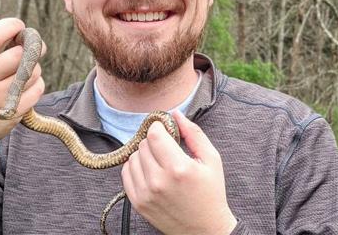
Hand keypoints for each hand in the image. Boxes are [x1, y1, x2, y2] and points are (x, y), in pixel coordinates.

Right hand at [0, 4, 45, 167]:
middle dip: (31, 48)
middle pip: (20, 54)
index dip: (13, 25)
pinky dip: (37, 85)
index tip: (19, 27)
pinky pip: (38, 89)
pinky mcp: (12, 113)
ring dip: (34, 68)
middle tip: (31, 48)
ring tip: (24, 71)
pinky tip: (26, 87)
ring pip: (33, 72)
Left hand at [121, 110, 236, 234]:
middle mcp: (159, 181)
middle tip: (167, 149)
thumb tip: (175, 113)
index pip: (154, 134)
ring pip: (133, 157)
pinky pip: (126, 173)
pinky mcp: (137, 203)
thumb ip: (193, 133)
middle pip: (143, 144)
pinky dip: (136, 168)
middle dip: (154, 141)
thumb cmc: (210, 192)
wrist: (205, 229)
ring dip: (144, 154)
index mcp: (179, 168)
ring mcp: (146, 194)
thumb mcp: (211, 159)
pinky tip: (150, 172)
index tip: (166, 130)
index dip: (159, 127)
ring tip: (160, 162)